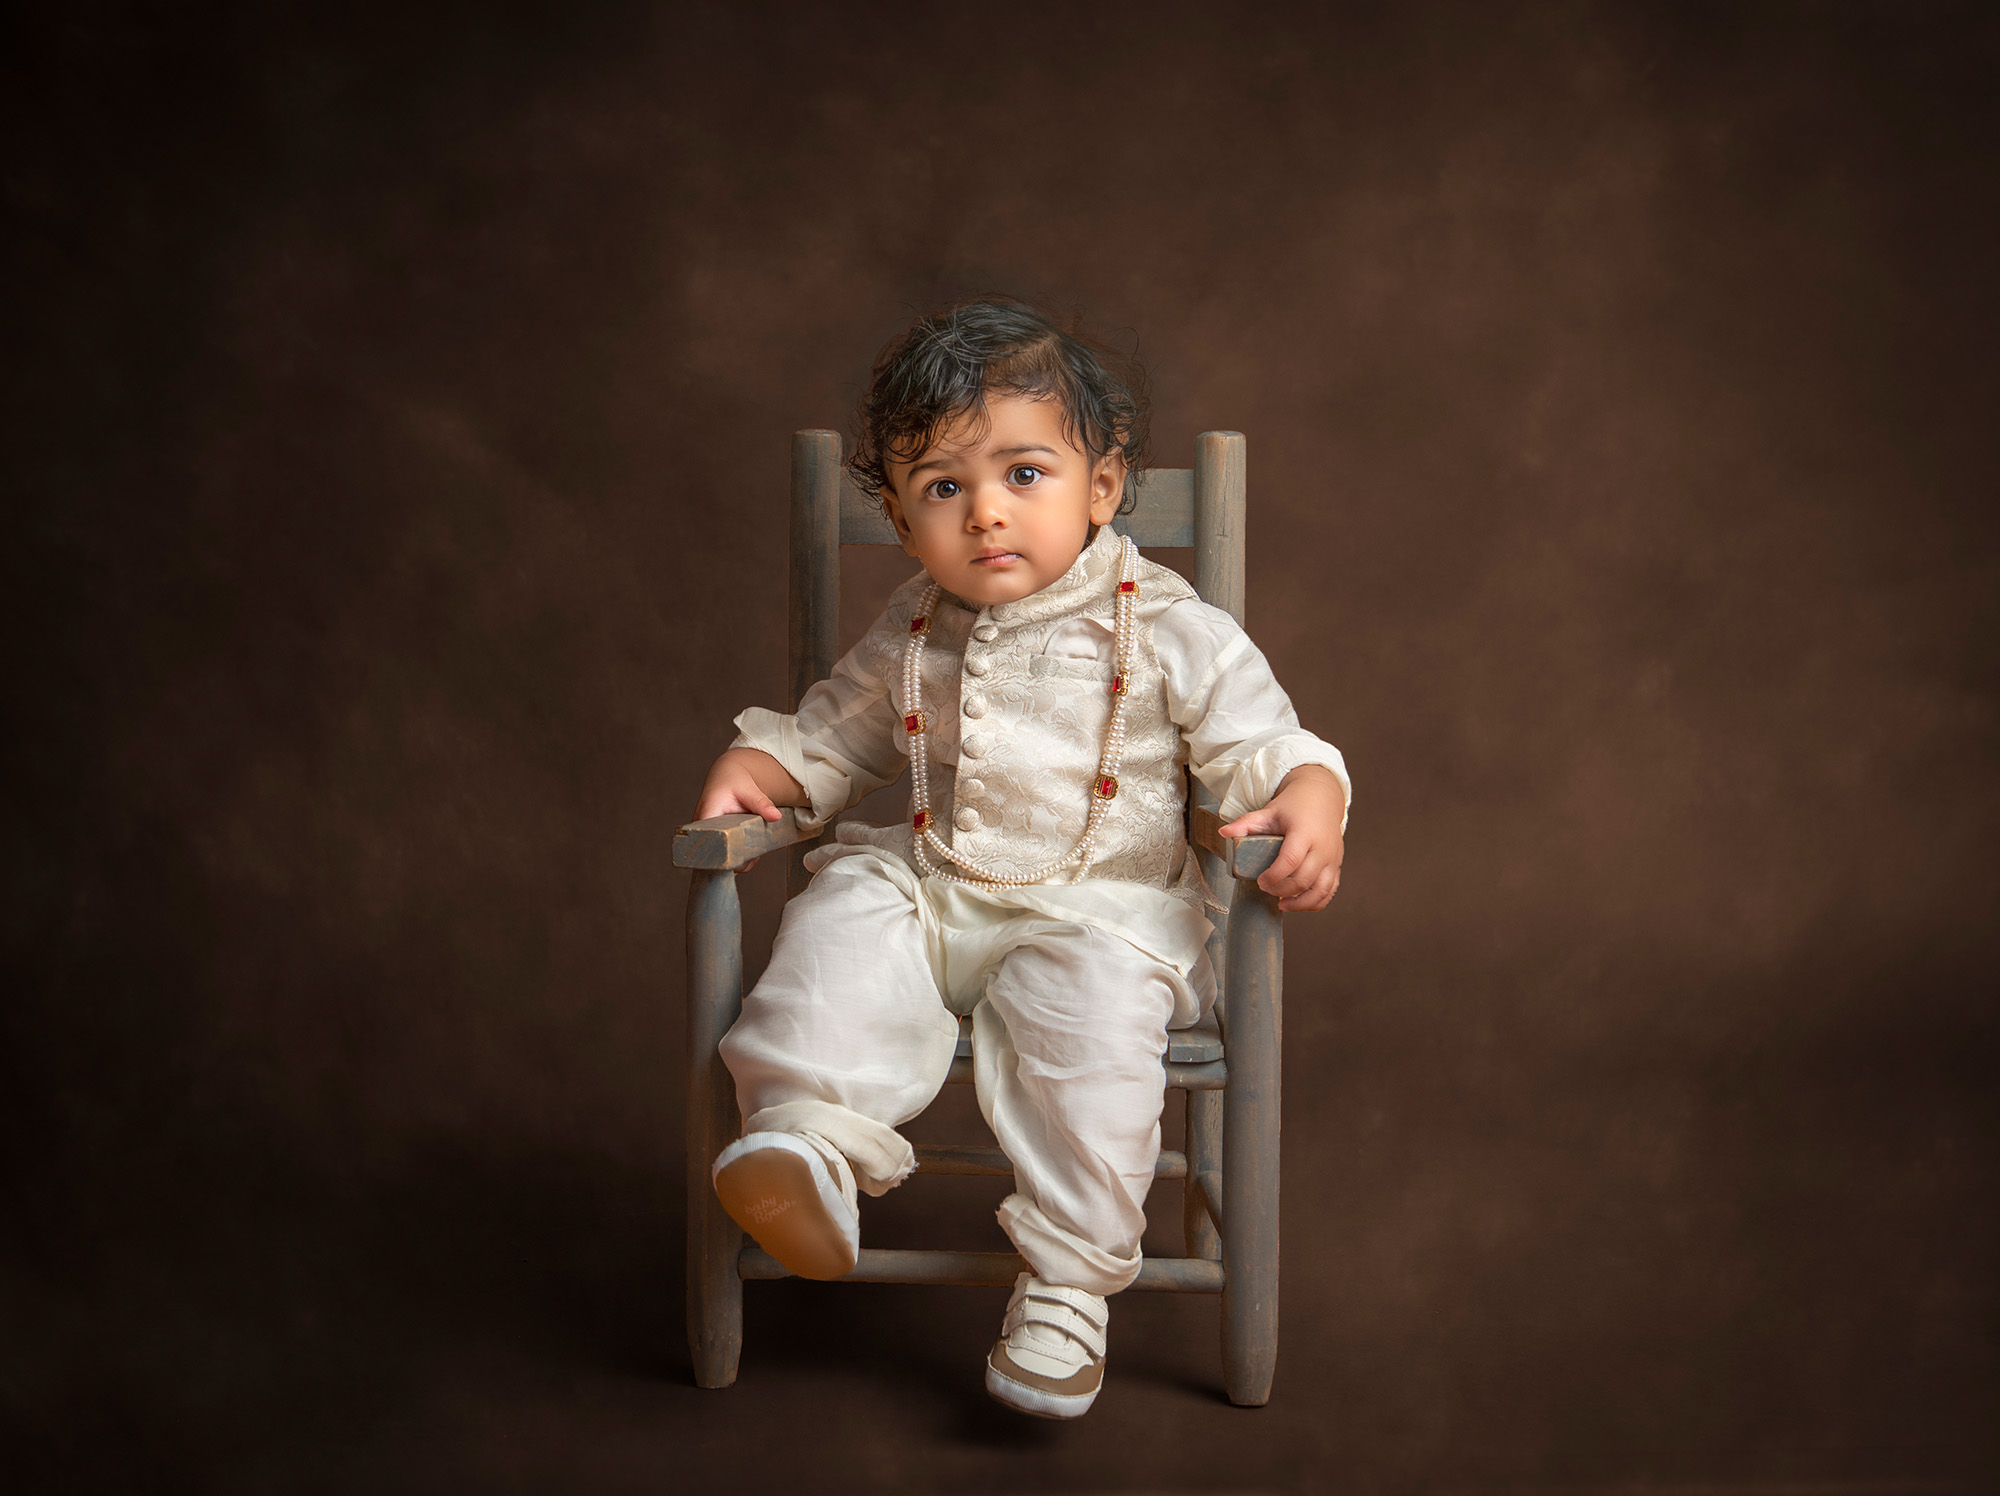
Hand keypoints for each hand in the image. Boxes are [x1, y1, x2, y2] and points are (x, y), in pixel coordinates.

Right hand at [693, 748, 807, 872]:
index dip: (726, 855)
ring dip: (737, 859)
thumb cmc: (733, 781)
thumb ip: (762, 803)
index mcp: (706, 816)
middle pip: (715, 855)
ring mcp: (705, 835)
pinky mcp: (713, 838)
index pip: (710, 844)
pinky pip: (724, 854)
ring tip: (754, 851)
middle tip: (753, 854)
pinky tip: (750, 852)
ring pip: (719, 857)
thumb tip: (776, 816)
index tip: (744, 857)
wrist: (727, 777)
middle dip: (735, 860)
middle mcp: (701, 828)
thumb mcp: (749, 790)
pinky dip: (737, 856)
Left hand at [1216, 764, 1345, 911]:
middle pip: (1303, 879)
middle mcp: (1322, 847)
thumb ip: (1246, 823)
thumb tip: (1223, 833)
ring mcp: (1331, 858)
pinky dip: (1315, 902)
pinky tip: (1298, 903)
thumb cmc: (1294, 806)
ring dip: (1300, 903)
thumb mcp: (1269, 811)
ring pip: (1320, 890)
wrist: (1322, 798)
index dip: (1274, 876)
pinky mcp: (1335, 866)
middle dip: (1282, 890)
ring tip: (1282, 904)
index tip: (1260, 881)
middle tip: (1266, 888)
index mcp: (1304, 833)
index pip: (1291, 860)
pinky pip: (1329, 891)